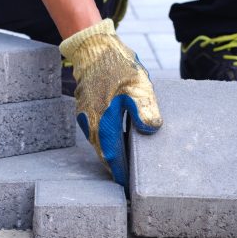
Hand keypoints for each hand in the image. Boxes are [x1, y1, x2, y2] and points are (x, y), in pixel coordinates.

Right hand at [60, 19, 162, 185]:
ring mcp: (86, 116)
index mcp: (105, 124)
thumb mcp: (138, 86)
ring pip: (99, 143)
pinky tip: (117, 137)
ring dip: (111, 153)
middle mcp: (92, 124)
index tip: (128, 190)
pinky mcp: (85, 108)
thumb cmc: (118, 66)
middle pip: (104, 154)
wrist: (93, 47)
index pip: (114, 159)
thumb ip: (144, 110)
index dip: (121, 175)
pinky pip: (96, 130)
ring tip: (125, 163)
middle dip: (116, 168)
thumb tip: (151, 130)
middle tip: (128, 181)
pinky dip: (106, 139)